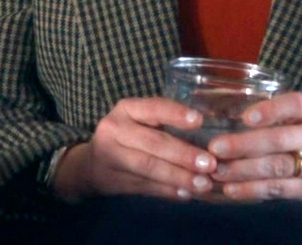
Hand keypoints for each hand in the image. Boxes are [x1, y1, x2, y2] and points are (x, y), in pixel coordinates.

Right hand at [52, 97, 219, 201]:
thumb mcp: (139, 121)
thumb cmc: (128, 137)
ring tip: (203, 184)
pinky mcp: (113, 180)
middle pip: (152, 142)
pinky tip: (186, 194)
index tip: (199, 120)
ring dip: (178, 176)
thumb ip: (166, 126)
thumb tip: (211, 142)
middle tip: (210, 164)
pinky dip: (168, 191)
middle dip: (183, 154)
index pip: (152, 108)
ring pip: (148, 167)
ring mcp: (111, 156)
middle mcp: (114, 129)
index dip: (175, 114)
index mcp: (126, 109)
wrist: (91, 164)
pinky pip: (145, 186)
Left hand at [207, 91, 301, 215]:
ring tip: (216, 171)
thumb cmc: (293, 137)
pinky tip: (229, 189)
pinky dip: (251, 190)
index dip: (271, 110)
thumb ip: (259, 111)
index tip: (246, 117)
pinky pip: (277, 190)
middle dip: (245, 144)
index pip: (296, 104)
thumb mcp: (288, 119)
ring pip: (277, 167)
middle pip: (280, 140)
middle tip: (215, 147)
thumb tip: (207, 103)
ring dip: (243, 170)